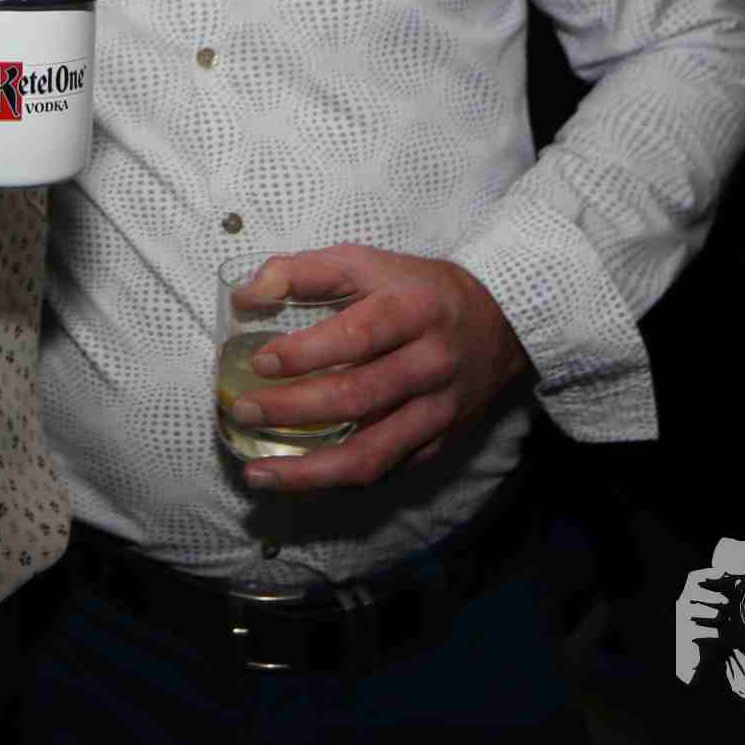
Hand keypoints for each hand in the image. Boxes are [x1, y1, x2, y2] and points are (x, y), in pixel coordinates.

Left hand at [223, 245, 528, 491]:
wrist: (500, 322)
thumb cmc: (417, 290)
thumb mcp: (367, 263)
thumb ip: (305, 272)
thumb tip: (246, 294)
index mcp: (413, 311)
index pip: (358, 335)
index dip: (307, 353)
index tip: (261, 362)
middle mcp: (431, 363)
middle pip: (359, 397)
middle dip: (294, 410)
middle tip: (244, 412)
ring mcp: (438, 410)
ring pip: (373, 453)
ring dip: (311, 470)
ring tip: (259, 474)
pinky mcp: (439, 441)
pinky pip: (387, 471)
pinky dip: (339, 482)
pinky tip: (299, 480)